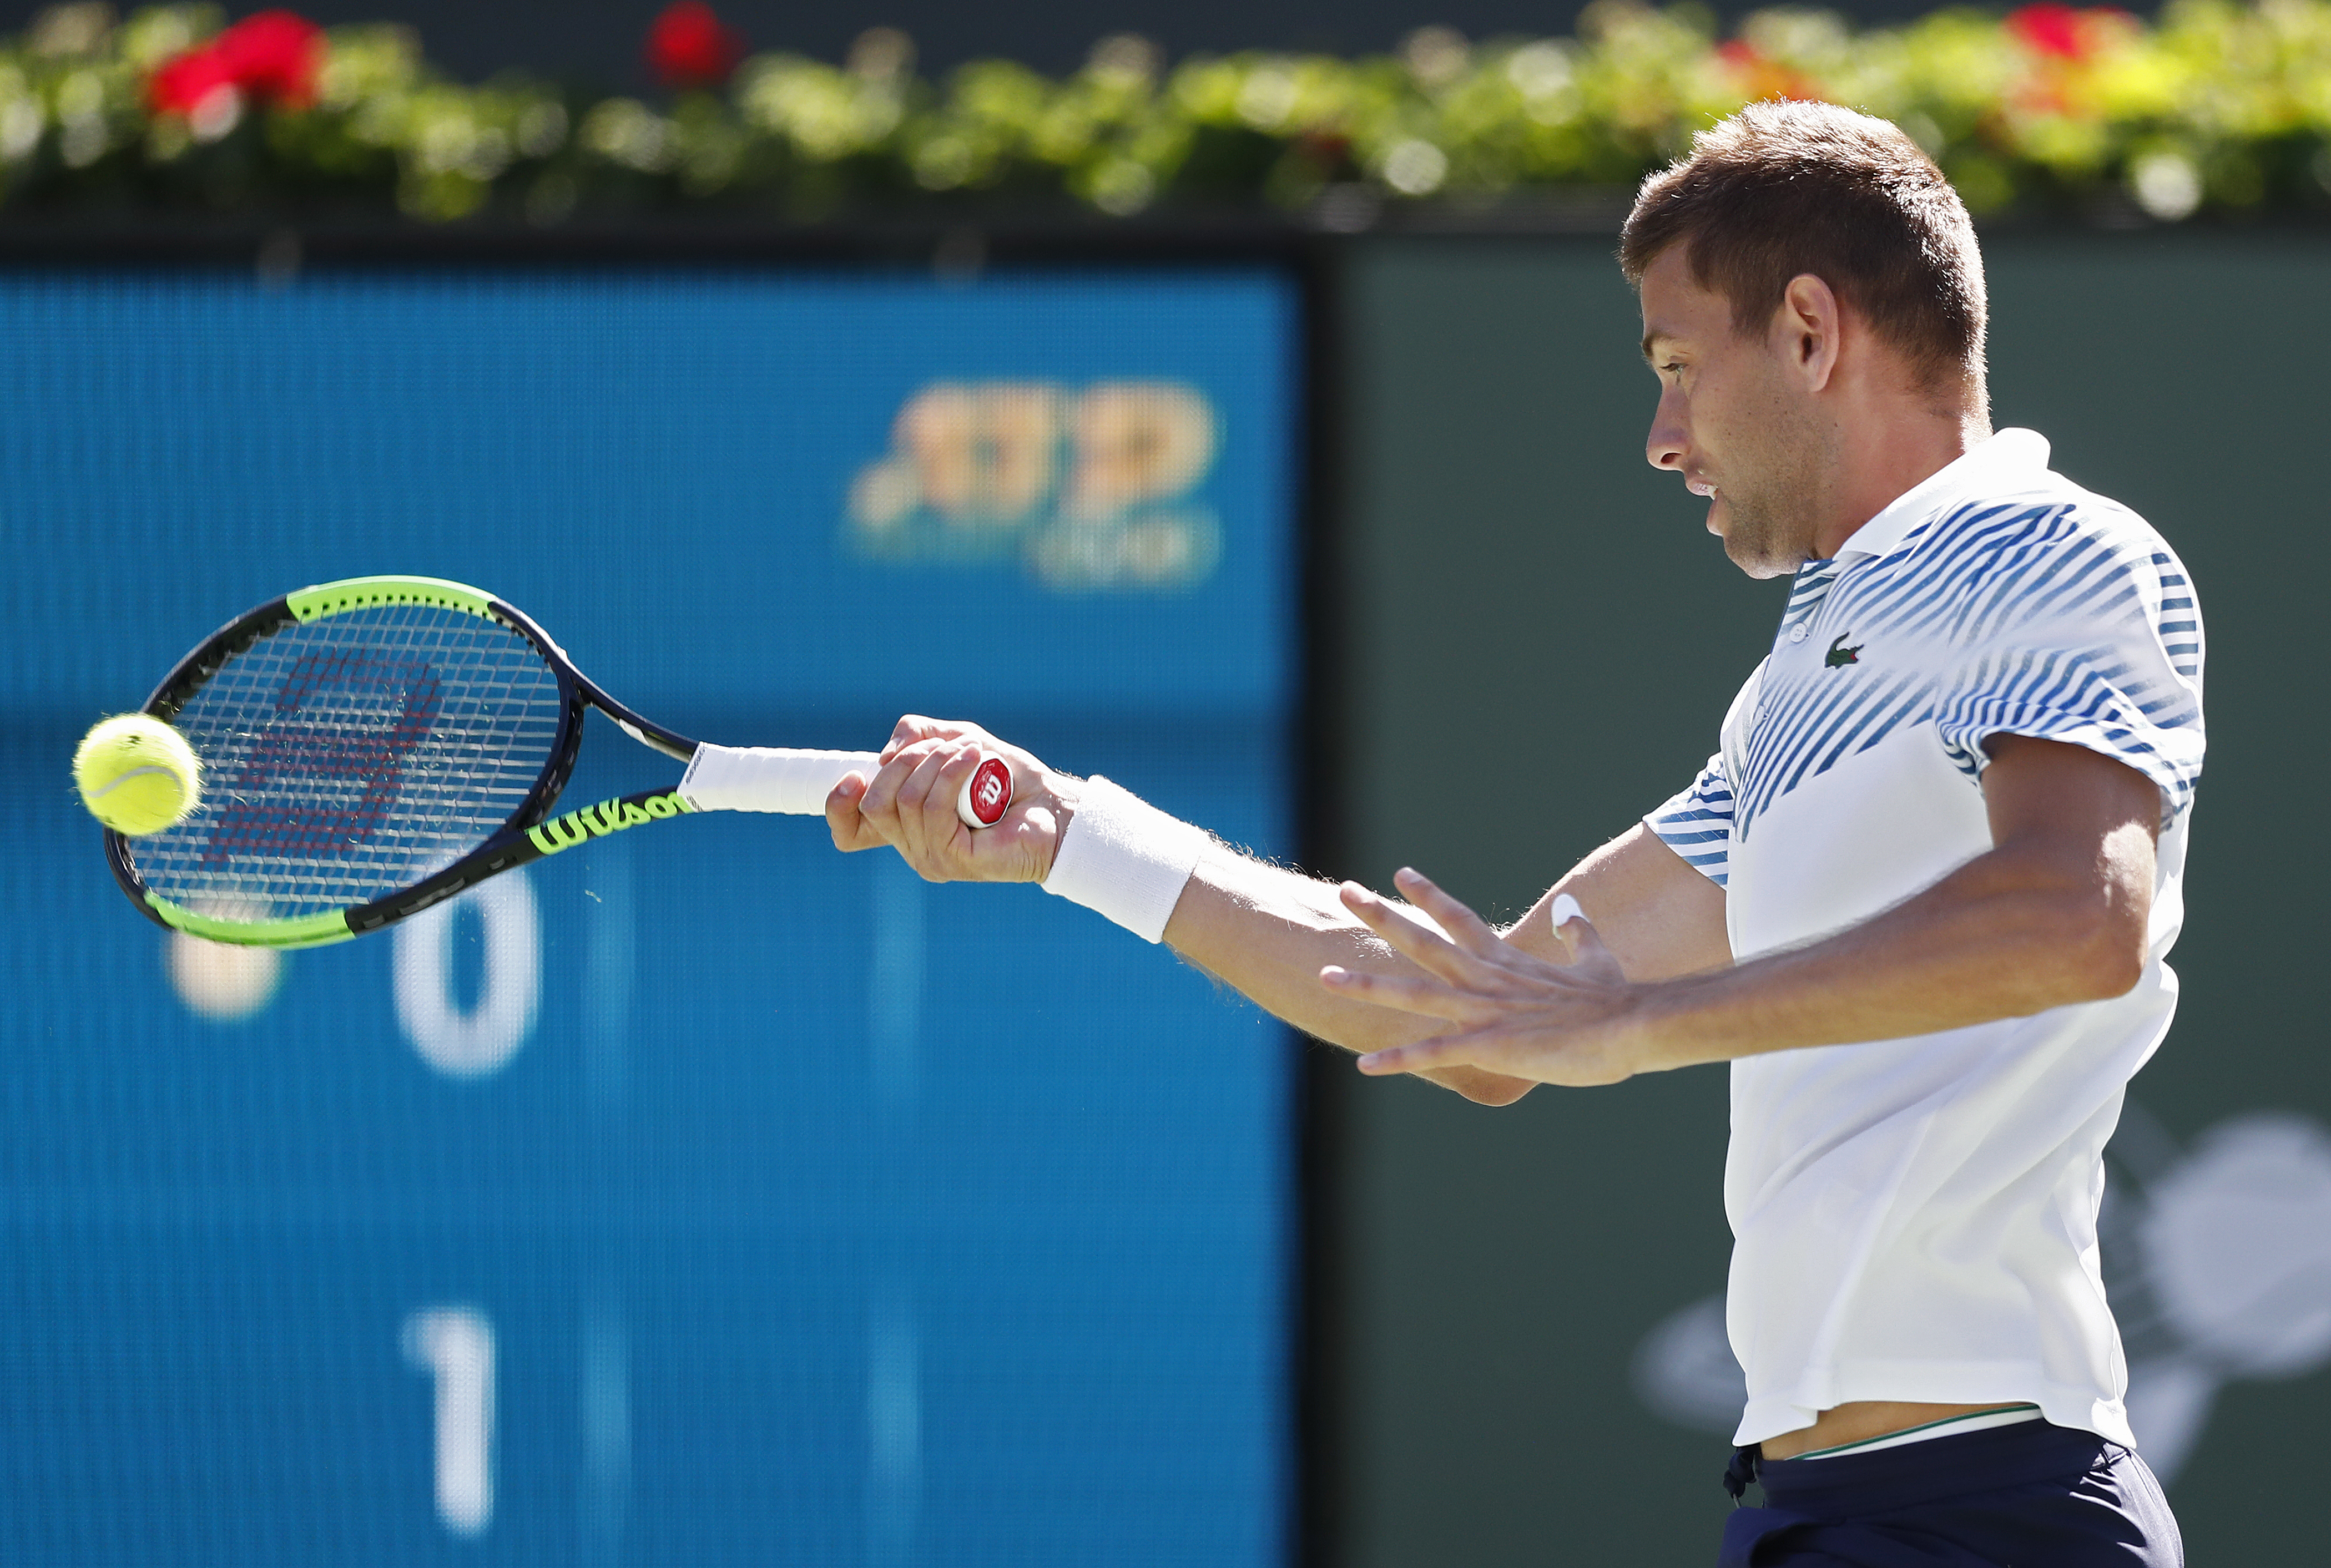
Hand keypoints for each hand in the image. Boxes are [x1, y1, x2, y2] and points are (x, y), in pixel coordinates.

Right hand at [827, 715, 1071, 883]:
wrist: (1053, 805)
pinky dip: (952, 773)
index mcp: (904, 825)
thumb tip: (884, 756)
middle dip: (905, 762)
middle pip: (873, 804)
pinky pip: (934, 809)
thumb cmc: (1007, 777)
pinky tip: (975, 757)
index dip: (837, 804)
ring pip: (904, 801)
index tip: (858, 773)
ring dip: (936, 761)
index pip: (848, 831)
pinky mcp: (954, 860)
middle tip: (944, 747)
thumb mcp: (955, 740)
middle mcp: (911, 847)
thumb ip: (916, 735)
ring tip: (971, 751)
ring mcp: (930, 858)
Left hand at [1320, 868, 1648, 1085]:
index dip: (1428, 896)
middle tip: (1344, 890)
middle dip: (1380, 916)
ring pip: (1412, 994)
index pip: (1459, 919)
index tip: (1400, 874)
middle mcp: (1485, 978)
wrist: (1633, 1026)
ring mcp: (1482, 1011)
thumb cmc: (1617, 1000)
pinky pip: (1432, 1054)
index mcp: (1507, 960)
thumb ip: (1575, 931)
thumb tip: (1569, 906)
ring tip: (1324, 975)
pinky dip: (1397, 1059)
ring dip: (1367, 985)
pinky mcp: (1487, 1045)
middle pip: (1422, 941)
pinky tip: (1363, 1065)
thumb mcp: (1595, 958)